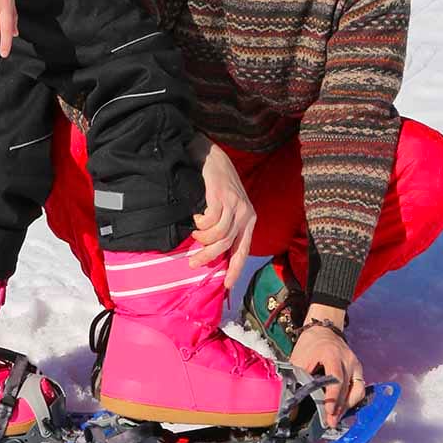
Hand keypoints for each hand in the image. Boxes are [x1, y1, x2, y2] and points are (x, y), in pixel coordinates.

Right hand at [188, 139, 255, 288]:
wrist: (214, 157)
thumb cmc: (220, 185)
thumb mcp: (229, 207)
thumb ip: (227, 226)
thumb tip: (215, 251)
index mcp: (249, 220)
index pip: (243, 250)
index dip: (235, 269)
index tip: (226, 285)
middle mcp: (245, 214)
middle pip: (226, 245)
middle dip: (208, 257)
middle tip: (192, 263)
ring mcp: (234, 204)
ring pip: (218, 235)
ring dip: (202, 239)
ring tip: (194, 236)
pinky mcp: (221, 196)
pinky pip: (210, 220)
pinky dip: (200, 223)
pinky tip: (196, 217)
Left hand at [290, 309, 364, 428]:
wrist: (324, 329)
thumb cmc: (309, 344)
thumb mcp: (300, 357)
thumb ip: (298, 376)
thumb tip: (292, 398)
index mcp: (332, 354)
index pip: (336, 378)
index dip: (333, 396)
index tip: (329, 411)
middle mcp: (347, 359)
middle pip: (347, 387)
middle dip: (339, 407)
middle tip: (330, 422)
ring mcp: (355, 364)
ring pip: (357, 390)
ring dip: (347, 406)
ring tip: (336, 418)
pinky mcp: (358, 369)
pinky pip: (359, 388)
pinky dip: (352, 400)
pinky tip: (343, 408)